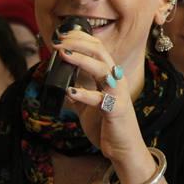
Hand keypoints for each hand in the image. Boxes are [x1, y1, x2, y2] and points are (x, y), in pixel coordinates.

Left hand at [54, 30, 144, 163]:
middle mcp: (116, 80)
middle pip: (100, 51)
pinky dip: (83, 93)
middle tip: (58, 42)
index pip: (98, 47)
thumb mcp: (89, 105)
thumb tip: (62, 83)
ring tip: (63, 55)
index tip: (61, 35)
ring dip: (81, 59)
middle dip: (78, 43)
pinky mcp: (115, 110)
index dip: (80, 38)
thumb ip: (79, 93)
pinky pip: (99, 98)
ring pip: (101, 69)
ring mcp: (117, 94)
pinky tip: (70, 91)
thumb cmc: (108, 125)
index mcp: (110, 76)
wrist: (124, 148)